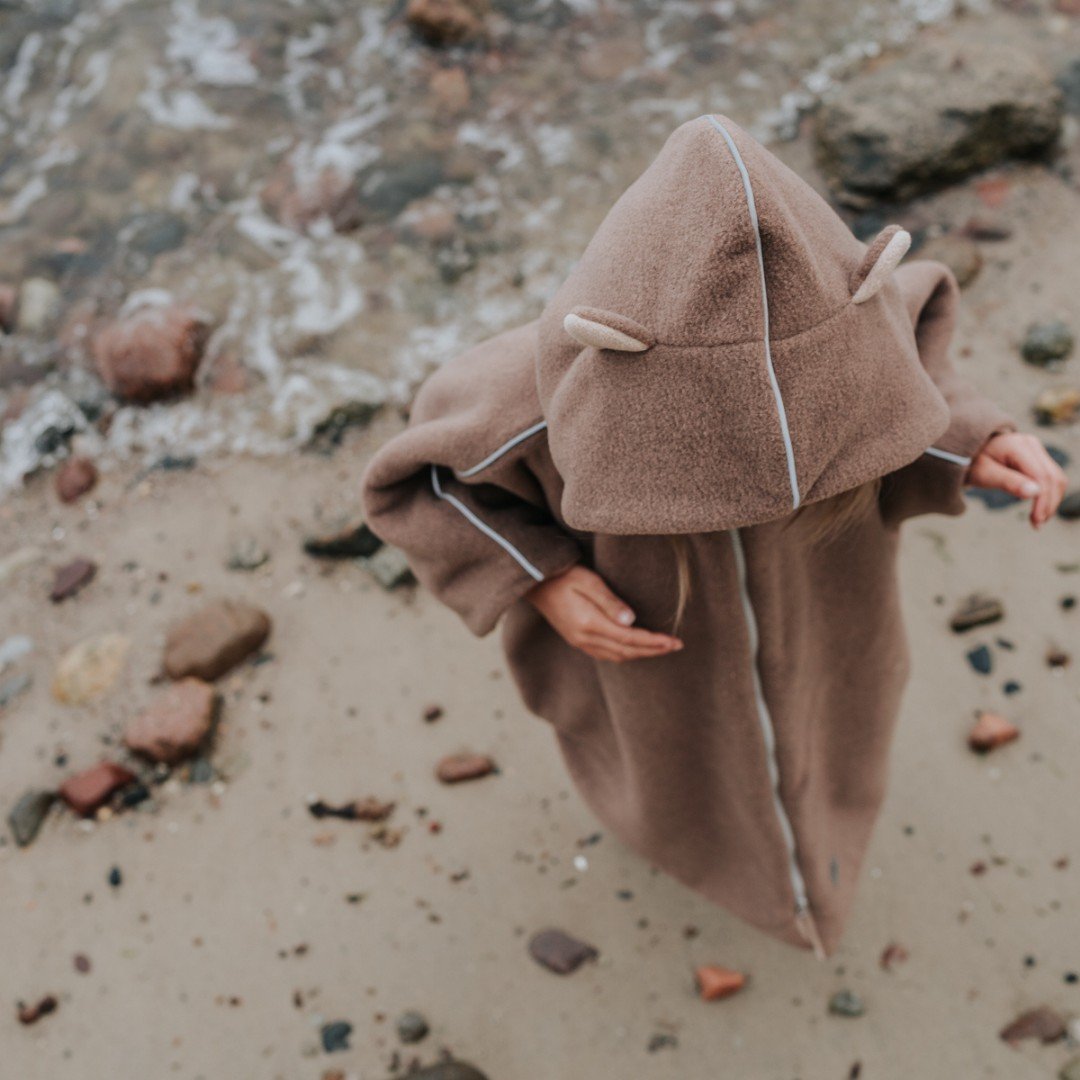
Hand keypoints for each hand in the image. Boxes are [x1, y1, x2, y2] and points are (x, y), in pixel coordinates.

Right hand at [525, 565, 683, 662]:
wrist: (534, 582)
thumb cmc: (562, 575)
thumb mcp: (587, 581)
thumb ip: (609, 601)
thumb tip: (632, 621)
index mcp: (589, 623)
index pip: (629, 638)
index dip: (654, 642)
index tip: (674, 641)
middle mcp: (585, 638)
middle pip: (626, 651)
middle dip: (653, 650)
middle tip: (676, 646)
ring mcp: (580, 641)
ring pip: (617, 656)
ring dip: (641, 654)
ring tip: (661, 649)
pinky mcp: (577, 639)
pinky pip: (606, 654)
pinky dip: (625, 654)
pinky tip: (635, 649)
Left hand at [966, 432, 1067, 527]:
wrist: (966, 452)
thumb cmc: (972, 462)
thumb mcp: (983, 474)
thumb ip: (1007, 482)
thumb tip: (1034, 493)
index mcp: (1017, 446)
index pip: (1040, 475)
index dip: (1042, 500)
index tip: (1036, 520)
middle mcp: (1031, 445)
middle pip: (1052, 477)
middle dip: (1048, 503)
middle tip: (1037, 525)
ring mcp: (1036, 450)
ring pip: (1055, 478)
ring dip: (1051, 500)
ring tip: (1038, 520)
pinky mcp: (1036, 457)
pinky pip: (1050, 477)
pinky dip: (1048, 494)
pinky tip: (1039, 510)